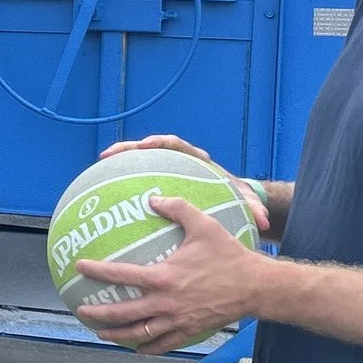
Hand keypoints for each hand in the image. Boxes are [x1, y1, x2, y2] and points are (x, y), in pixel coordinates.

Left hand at [74, 196, 262, 353]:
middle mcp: (166, 302)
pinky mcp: (190, 330)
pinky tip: (137, 347)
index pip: (121, 275)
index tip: (79, 267)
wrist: (256, 286)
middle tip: (81, 311)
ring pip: (139, 333)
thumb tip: (153, 197)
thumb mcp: (204, 225)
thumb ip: (177, 208)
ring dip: (116, 334)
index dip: (96, 271)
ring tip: (100, 333)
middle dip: (98, 314)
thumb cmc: (229, 254)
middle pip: (123, 313)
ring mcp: (177, 320)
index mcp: (164, 276)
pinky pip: (163, 343)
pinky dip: (147, 347)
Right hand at [99, 132, 267, 233]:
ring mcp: (167, 169)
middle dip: (129, 149)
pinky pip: (139, 178)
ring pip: (140, 161)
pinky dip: (125, 182)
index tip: (146, 145)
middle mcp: (179, 161)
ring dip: (120, 162)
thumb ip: (251, 207)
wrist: (229, 196)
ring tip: (99, 168)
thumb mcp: (242, 199)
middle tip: (109, 154)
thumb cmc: (234, 195)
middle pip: (149, 148)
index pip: (175, 144)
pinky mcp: (159, 180)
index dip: (159, 143)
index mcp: (196, 159)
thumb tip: (262, 220)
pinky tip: (109, 196)